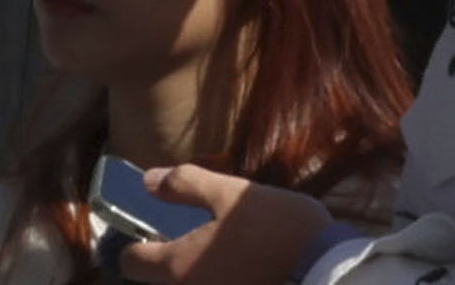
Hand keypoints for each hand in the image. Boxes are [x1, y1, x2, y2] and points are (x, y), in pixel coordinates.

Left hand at [105, 173, 331, 284]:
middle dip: (166, 259)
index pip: (130, 263)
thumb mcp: (229, 193)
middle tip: (188, 232)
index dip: (133, 243)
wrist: (324, 268)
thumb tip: (148, 181)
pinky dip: (218, 275)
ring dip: (194, 269)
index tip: (147, 229)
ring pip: (189, 284)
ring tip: (218, 245)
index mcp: (176, 266)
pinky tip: (240, 261)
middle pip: (159, 279)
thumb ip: (184, 185)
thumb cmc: (273, 226)